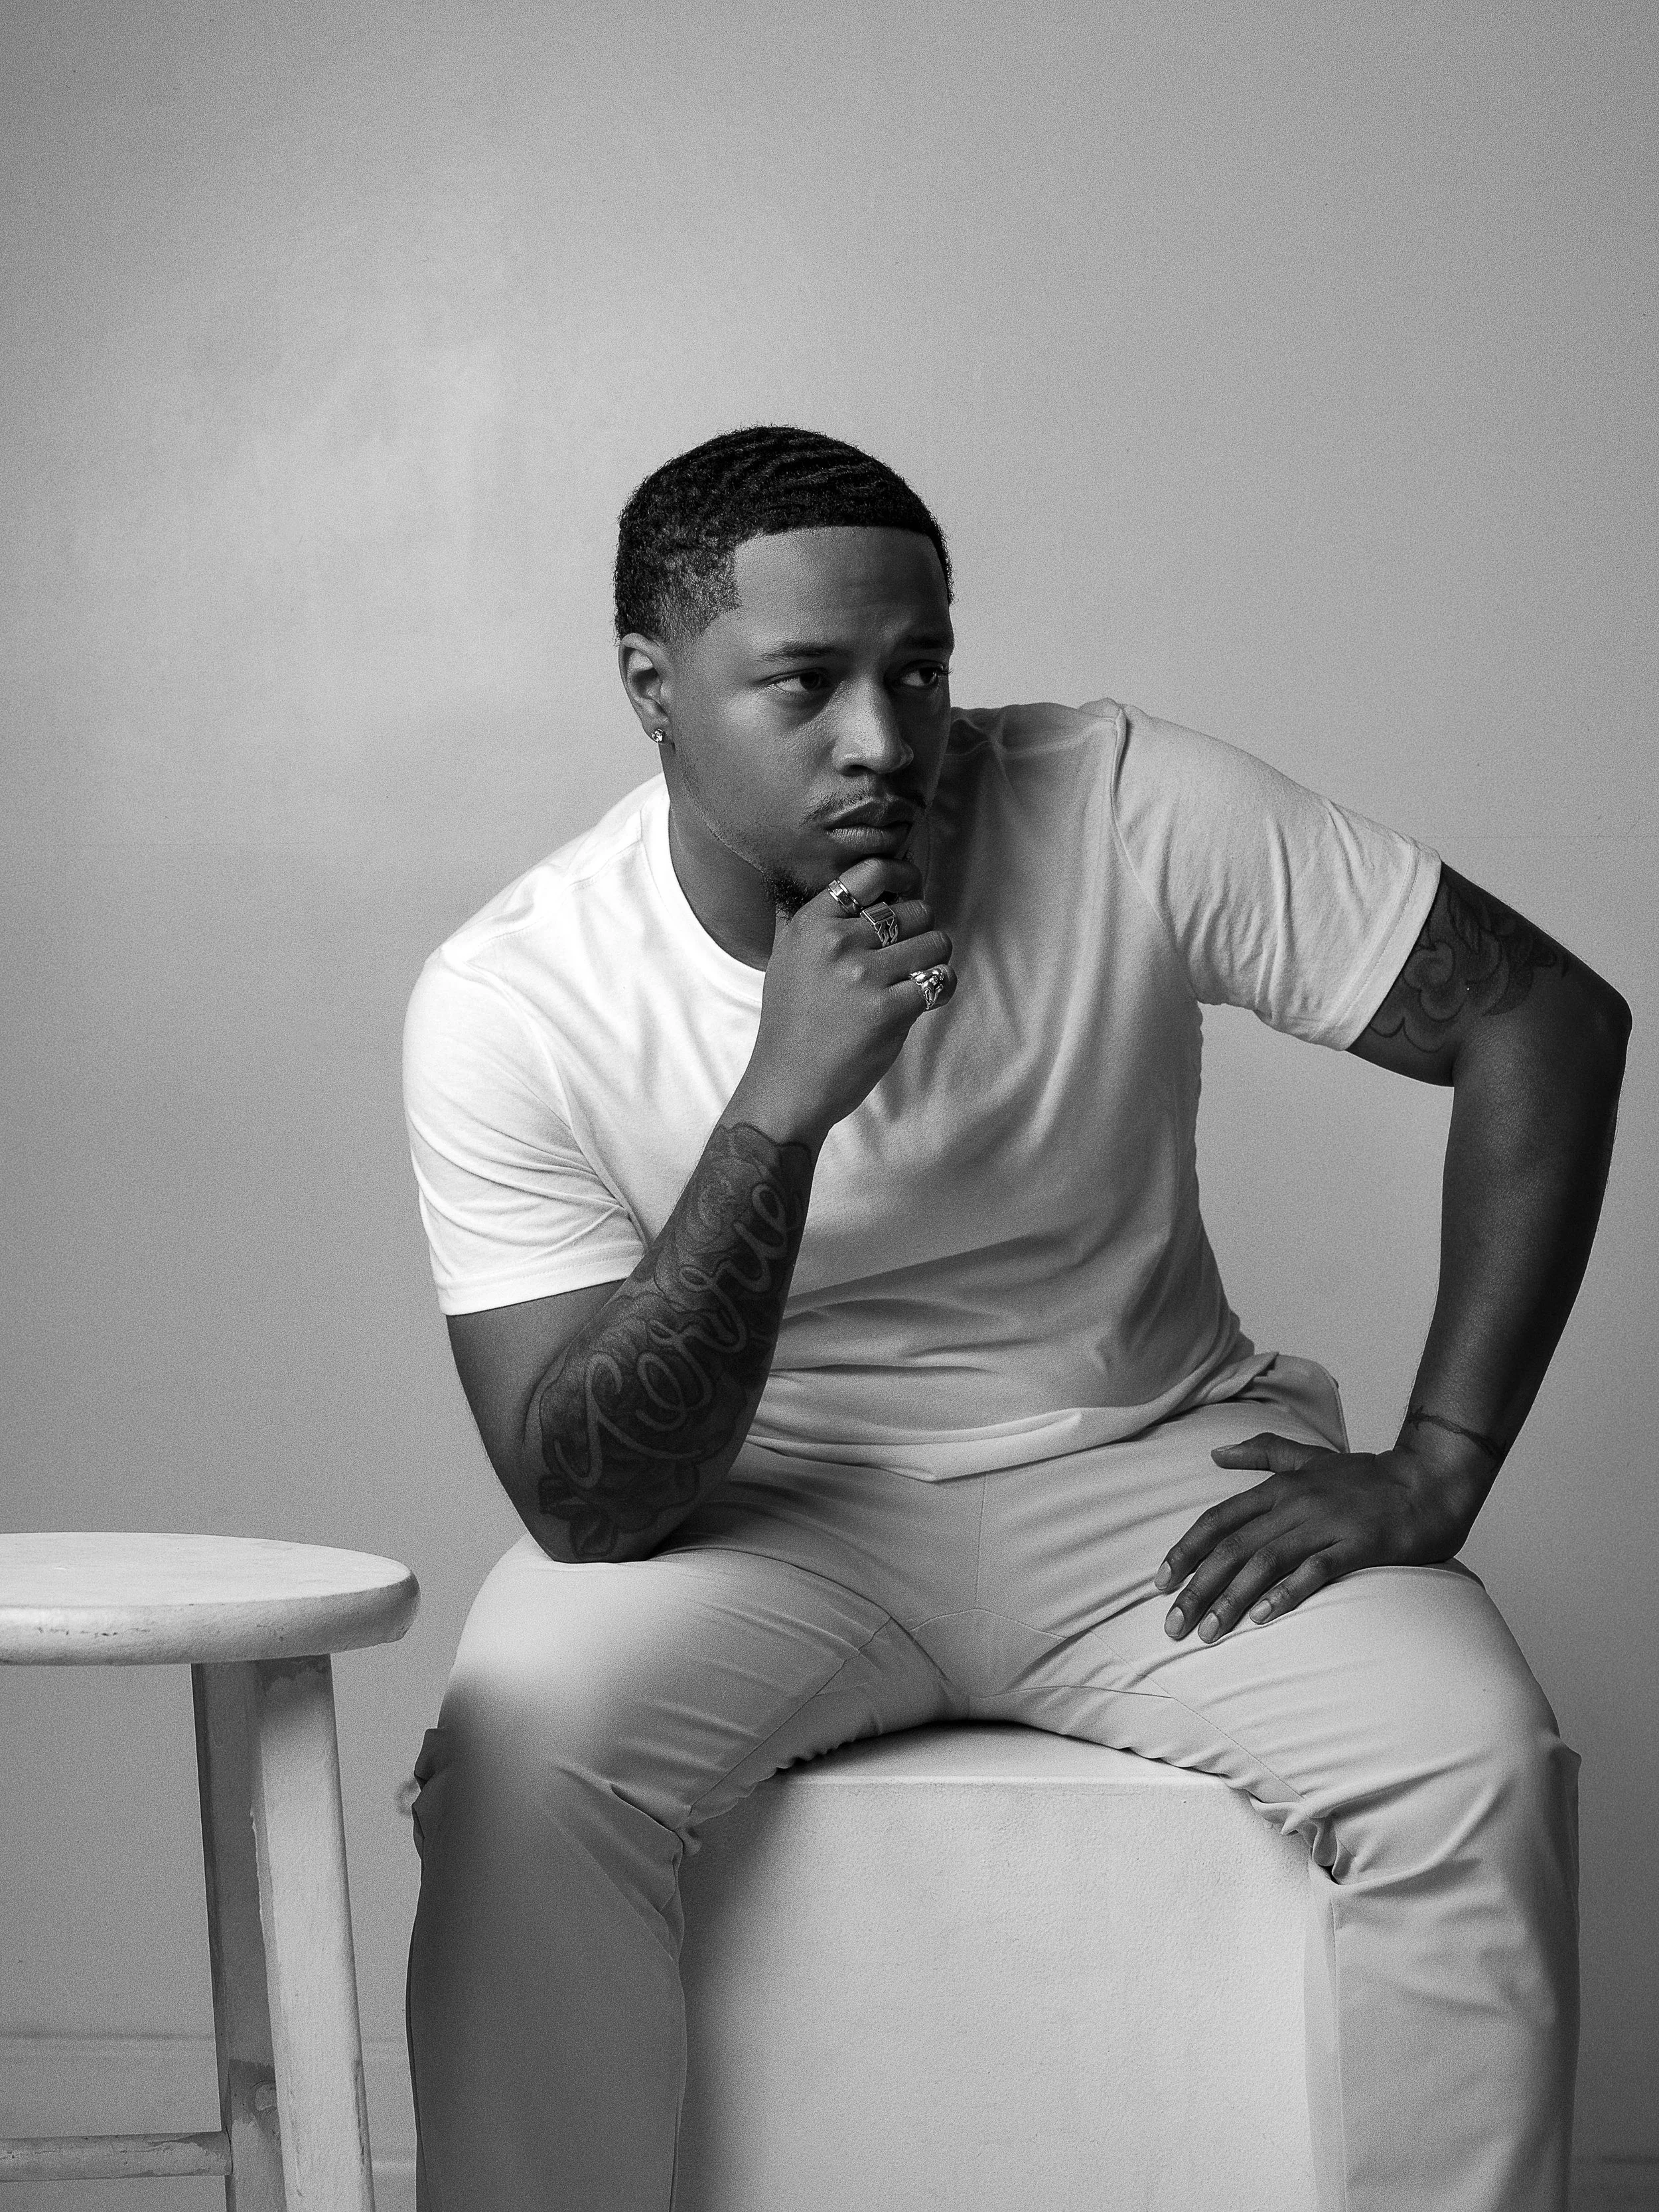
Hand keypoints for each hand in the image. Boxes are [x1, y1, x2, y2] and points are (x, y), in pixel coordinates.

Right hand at [726, 856, 954, 1148]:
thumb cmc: (790, 1022)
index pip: (871, 873)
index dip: (902, 875)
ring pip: (935, 942)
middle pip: (914, 909)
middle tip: (906, 953)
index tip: (909, 888)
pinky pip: (940, 979)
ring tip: (915, 975)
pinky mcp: (890, 1010)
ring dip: (933, 958)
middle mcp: (837, 943)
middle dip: (919, 930)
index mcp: (811, 923)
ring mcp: (864, 976)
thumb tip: (820, 877)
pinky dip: (941, 987)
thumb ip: (801, 915)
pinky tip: (924, 997)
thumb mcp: (784, 957)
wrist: (789, 1083)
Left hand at [1154, 1432, 1486, 1641]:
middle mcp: (1295, 1504)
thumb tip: (1216, 1452)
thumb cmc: (1367, 1477)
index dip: (1186, 1551)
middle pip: (1233, 1547)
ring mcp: (1326, 1523)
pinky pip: (1315, 1570)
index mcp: (1280, 1486)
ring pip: (1266, 1562)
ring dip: (1232, 1599)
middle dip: (1197, 1587)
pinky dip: (1287, 1592)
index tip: (1160, 1583)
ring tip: (1208, 1632)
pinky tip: (1263, 1616)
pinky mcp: (1358, 1545)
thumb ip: (1263, 1452)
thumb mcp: (1310, 1457)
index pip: (1218, 1520)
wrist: (1430, 1480)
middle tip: (1173, 1626)